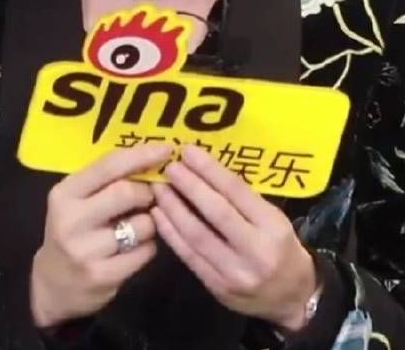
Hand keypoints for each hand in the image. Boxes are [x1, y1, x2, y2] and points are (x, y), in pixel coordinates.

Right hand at [31, 142, 171, 328]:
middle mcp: (71, 220)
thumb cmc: (72, 230)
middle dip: (147, 192)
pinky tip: (134, 249)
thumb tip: (151, 158)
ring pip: (142, 224)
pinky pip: (145, 251)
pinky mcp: (102, 276)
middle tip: (149, 196)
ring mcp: (85, 251)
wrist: (52, 285)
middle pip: (127, 192)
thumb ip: (106, 180)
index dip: (141, 155)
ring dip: (150, 222)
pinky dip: (148, 246)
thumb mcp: (77, 199)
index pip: (109, 165)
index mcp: (65, 193)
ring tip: (138, 226)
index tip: (166, 149)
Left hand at [151, 144, 316, 331]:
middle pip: (216, 213)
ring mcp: (235, 274)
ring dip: (173, 208)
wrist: (293, 300)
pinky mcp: (218, 289)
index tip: (188, 151)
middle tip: (169, 167)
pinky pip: (189, 257)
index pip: (237, 192)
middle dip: (189, 186)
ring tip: (158, 187)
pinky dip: (170, 234)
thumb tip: (205, 170)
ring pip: (197, 236)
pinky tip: (159, 215)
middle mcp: (255, 251)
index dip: (210, 170)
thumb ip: (243, 199)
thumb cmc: (283, 248)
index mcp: (273, 227)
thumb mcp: (274, 218)